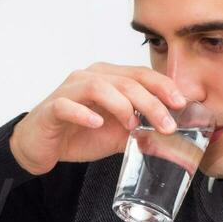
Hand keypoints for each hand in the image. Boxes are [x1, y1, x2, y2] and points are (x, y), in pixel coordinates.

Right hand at [9, 62, 186, 175]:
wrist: (40, 146)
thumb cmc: (77, 134)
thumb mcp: (116, 134)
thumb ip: (141, 132)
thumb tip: (170, 140)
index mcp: (108, 78)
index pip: (141, 75)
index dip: (163, 86)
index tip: (182, 104)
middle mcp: (89, 77)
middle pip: (126, 81)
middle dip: (151, 102)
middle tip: (166, 125)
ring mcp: (69, 91)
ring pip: (100, 87)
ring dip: (121, 105)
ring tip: (132, 126)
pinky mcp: (52, 108)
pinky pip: (68, 105)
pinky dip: (84, 113)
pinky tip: (97, 123)